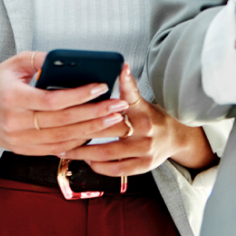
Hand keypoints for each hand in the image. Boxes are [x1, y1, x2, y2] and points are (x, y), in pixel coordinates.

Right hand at [0, 51, 129, 155]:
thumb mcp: (16, 62)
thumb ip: (44, 60)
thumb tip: (74, 61)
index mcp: (13, 98)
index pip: (53, 101)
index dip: (79, 95)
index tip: (101, 87)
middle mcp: (15, 123)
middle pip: (63, 122)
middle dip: (95, 114)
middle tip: (118, 107)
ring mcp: (19, 140)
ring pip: (63, 139)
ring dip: (92, 131)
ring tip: (113, 120)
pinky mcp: (23, 150)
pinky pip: (55, 149)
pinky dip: (77, 142)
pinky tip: (94, 132)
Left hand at [62, 65, 214, 175]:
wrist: (175, 138)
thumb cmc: (150, 116)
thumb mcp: (140, 100)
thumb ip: (128, 88)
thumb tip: (121, 66)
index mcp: (142, 109)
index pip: (130, 93)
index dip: (123, 82)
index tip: (112, 74)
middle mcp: (145, 129)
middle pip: (108, 129)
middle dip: (81, 130)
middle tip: (59, 129)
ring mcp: (145, 149)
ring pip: (108, 153)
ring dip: (83, 153)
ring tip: (65, 149)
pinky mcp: (144, 165)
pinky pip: (116, 169)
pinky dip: (99, 166)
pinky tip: (86, 161)